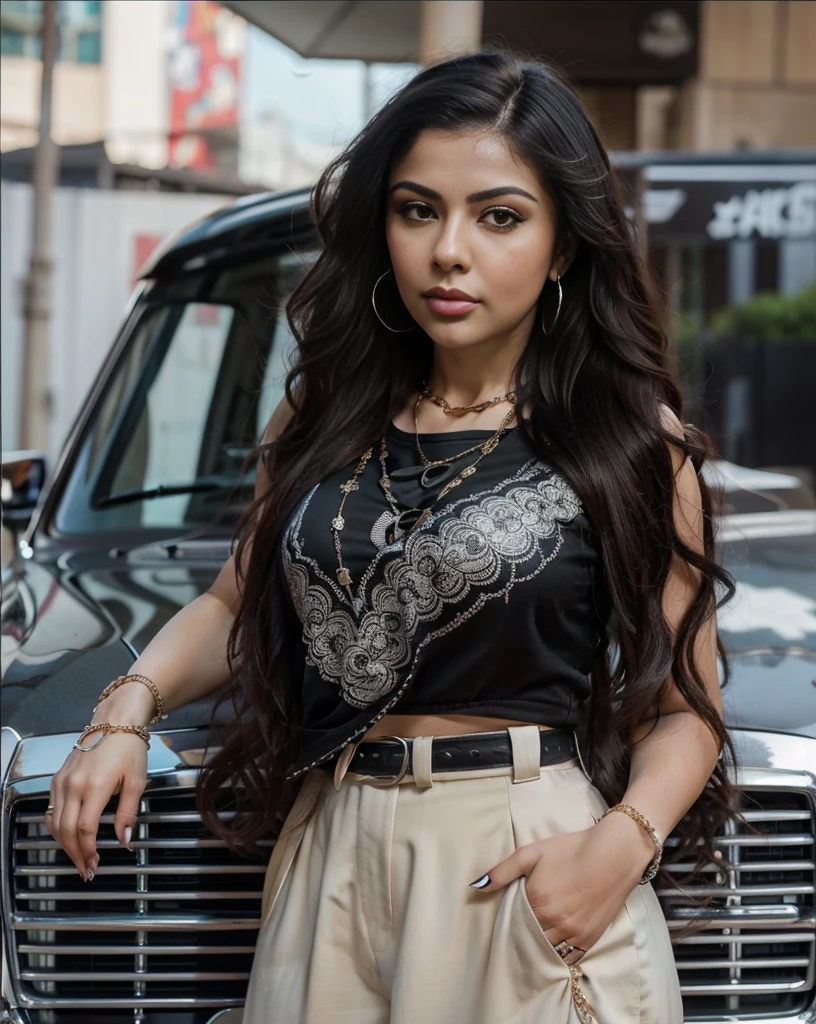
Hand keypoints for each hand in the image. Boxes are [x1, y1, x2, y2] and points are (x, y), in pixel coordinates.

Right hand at [44, 688, 152, 879]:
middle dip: (75, 854)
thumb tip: (124, 840)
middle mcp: (73, 785)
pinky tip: (67, 836)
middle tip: (86, 870)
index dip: (88, 850)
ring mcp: (62, 782)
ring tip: (78, 857)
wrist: (114, 722)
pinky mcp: (57, 778)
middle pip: (66, 830)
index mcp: (94, 786)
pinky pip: (51, 809)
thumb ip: (128, 812)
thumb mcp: (137, 781)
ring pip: (55, 822)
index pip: (85, 828)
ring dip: (64, 844)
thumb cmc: (128, 748)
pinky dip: (56, 827)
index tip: (95, 864)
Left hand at [468, 813, 654, 959]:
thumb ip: (503, 871)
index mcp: (536, 900)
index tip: (507, 925)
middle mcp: (554, 921)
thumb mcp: (532, 852)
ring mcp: (574, 933)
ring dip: (540, 948)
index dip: (510, 923)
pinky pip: (569, 957)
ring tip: (535, 941)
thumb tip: (476, 886)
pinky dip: (560, 954)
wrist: (614, 853)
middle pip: (529, 940)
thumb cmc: (571, 849)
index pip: (513, 923)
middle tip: (519, 937)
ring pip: (548, 951)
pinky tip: (555, 945)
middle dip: (523, 939)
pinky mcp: (590, 938)